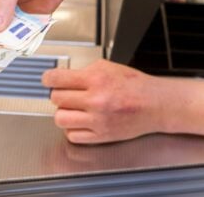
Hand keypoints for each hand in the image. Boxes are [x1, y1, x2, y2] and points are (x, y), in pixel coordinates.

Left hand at [42, 60, 164, 143]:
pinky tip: (81, 121)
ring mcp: (98, 120)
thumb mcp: (108, 67)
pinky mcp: (101, 136)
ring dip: (63, 112)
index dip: (48, 79)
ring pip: (60, 119)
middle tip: (67, 94)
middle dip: (60, 95)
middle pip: (56, 99)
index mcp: (96, 79)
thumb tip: (62, 76)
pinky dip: (73, 128)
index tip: (47, 80)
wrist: (155, 104)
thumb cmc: (134, 85)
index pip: (57, 79)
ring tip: (72, 108)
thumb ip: (84, 71)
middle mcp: (96, 100)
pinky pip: (72, 135)